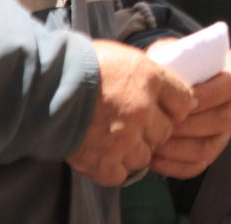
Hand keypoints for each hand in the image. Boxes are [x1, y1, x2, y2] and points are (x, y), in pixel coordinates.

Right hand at [68, 39, 196, 186]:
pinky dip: (113, 168)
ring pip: (145, 156)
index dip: (175, 106)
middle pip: (166, 132)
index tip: (164, 108)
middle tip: (133, 123)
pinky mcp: (104, 161)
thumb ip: (149, 74)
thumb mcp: (124, 56)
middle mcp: (143, 111)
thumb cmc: (82, 63)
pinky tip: (103, 154)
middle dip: (153, 129)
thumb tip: (168, 88)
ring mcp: (124, 138)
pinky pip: (122, 174)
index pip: (185, 102)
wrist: (45, 84)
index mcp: (151, 79)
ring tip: (114, 138)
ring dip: (133, 150)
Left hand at [147, 48, 230, 178]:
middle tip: (159, 124)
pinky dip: (174, 166)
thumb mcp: (174, 50)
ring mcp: (226, 131)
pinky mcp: (212, 151)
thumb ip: (172, 58)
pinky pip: (197, 165)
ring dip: (178, 149)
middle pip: (222, 121)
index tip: (178, 98)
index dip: (205, 95)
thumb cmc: (173, 62)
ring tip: (153, 143)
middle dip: (188, 125)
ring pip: (208, 148)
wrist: (174, 78)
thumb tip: (161, 75)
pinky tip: (153, 159)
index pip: (230, 86)